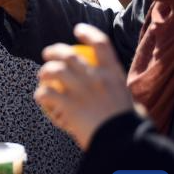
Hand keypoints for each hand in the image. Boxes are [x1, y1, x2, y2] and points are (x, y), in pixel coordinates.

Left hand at [33, 24, 133, 149]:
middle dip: (54, 51)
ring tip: (41, 77)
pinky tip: (40, 98)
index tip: (78, 30)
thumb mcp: (133, 106)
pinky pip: (46, 93)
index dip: (88, 33)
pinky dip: (40, 94)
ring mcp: (81, 90)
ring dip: (44, 72)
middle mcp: (96, 78)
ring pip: (54, 70)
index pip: (101, 44)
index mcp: (113, 75)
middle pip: (68, 55)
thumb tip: (131, 105)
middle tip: (46, 55)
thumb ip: (125, 100)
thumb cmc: (130, 129)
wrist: (123, 144)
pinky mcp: (68, 105)